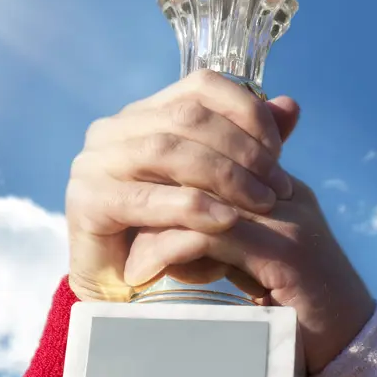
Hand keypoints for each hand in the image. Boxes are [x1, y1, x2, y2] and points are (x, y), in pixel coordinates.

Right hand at [65, 70, 299, 303]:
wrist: (127, 291)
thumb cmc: (175, 233)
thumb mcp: (219, 185)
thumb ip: (249, 145)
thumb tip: (290, 106)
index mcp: (144, 113)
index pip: (200, 85)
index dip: (245, 110)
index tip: (280, 151)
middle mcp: (113, 129)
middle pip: (187, 117)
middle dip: (242, 151)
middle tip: (278, 188)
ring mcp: (93, 162)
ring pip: (168, 151)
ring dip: (224, 176)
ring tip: (262, 205)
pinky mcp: (86, 201)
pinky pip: (146, 198)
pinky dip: (191, 208)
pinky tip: (226, 223)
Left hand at [126, 175, 375, 374]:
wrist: (353, 352)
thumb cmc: (298, 311)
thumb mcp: (254, 260)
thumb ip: (221, 235)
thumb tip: (173, 228)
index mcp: (278, 184)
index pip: (212, 149)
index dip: (166, 177)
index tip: (132, 204)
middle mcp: (283, 191)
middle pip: (201, 165)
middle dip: (153, 195)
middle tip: (121, 225)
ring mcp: (285, 217)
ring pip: (199, 197)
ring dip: (154, 227)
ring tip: (130, 262)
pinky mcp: (283, 251)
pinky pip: (208, 234)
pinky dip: (168, 252)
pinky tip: (144, 275)